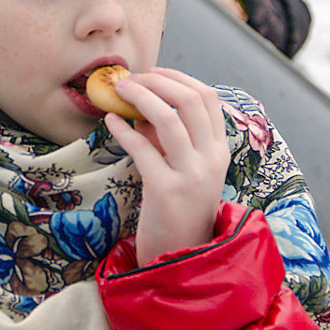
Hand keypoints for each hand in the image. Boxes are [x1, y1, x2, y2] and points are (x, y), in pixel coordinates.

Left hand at [105, 67, 229, 265]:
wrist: (180, 256)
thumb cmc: (176, 209)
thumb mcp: (180, 168)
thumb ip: (166, 138)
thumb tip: (140, 105)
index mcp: (219, 150)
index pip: (207, 97)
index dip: (178, 78)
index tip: (152, 73)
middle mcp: (211, 159)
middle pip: (190, 100)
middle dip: (157, 81)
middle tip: (129, 79)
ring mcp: (191, 175)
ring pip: (169, 118)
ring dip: (140, 97)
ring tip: (119, 91)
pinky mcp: (166, 191)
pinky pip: (143, 148)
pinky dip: (124, 129)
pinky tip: (110, 121)